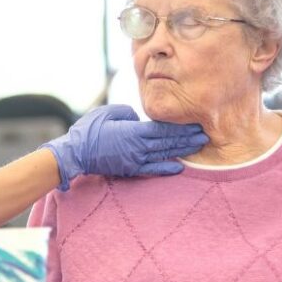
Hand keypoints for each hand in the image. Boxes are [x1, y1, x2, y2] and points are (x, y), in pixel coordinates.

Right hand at [43, 104, 207, 190]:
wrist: (75, 153)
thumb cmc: (89, 130)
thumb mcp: (108, 113)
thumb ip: (128, 113)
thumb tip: (138, 118)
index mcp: (133, 132)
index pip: (163, 129)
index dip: (181, 127)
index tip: (195, 123)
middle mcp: (138, 147)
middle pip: (168, 142)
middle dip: (187, 138)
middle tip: (205, 135)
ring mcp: (135, 160)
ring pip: (163, 154)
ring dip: (182, 151)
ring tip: (198, 147)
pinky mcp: (130, 168)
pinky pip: (152, 168)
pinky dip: (166, 168)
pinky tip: (179, 168)